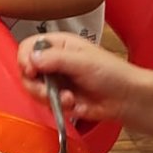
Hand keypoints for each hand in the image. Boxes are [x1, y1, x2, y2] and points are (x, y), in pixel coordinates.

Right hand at [19, 32, 136, 126]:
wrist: (126, 99)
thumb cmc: (112, 73)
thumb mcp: (83, 62)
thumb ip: (55, 59)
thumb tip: (31, 59)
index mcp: (59, 44)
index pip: (28, 47)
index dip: (26, 59)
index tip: (32, 71)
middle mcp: (53, 61)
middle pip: (26, 72)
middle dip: (37, 85)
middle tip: (49, 91)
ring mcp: (56, 81)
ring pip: (34, 90)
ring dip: (49, 98)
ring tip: (69, 99)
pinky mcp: (59, 98)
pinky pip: (46, 104)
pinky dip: (58, 107)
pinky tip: (74, 105)